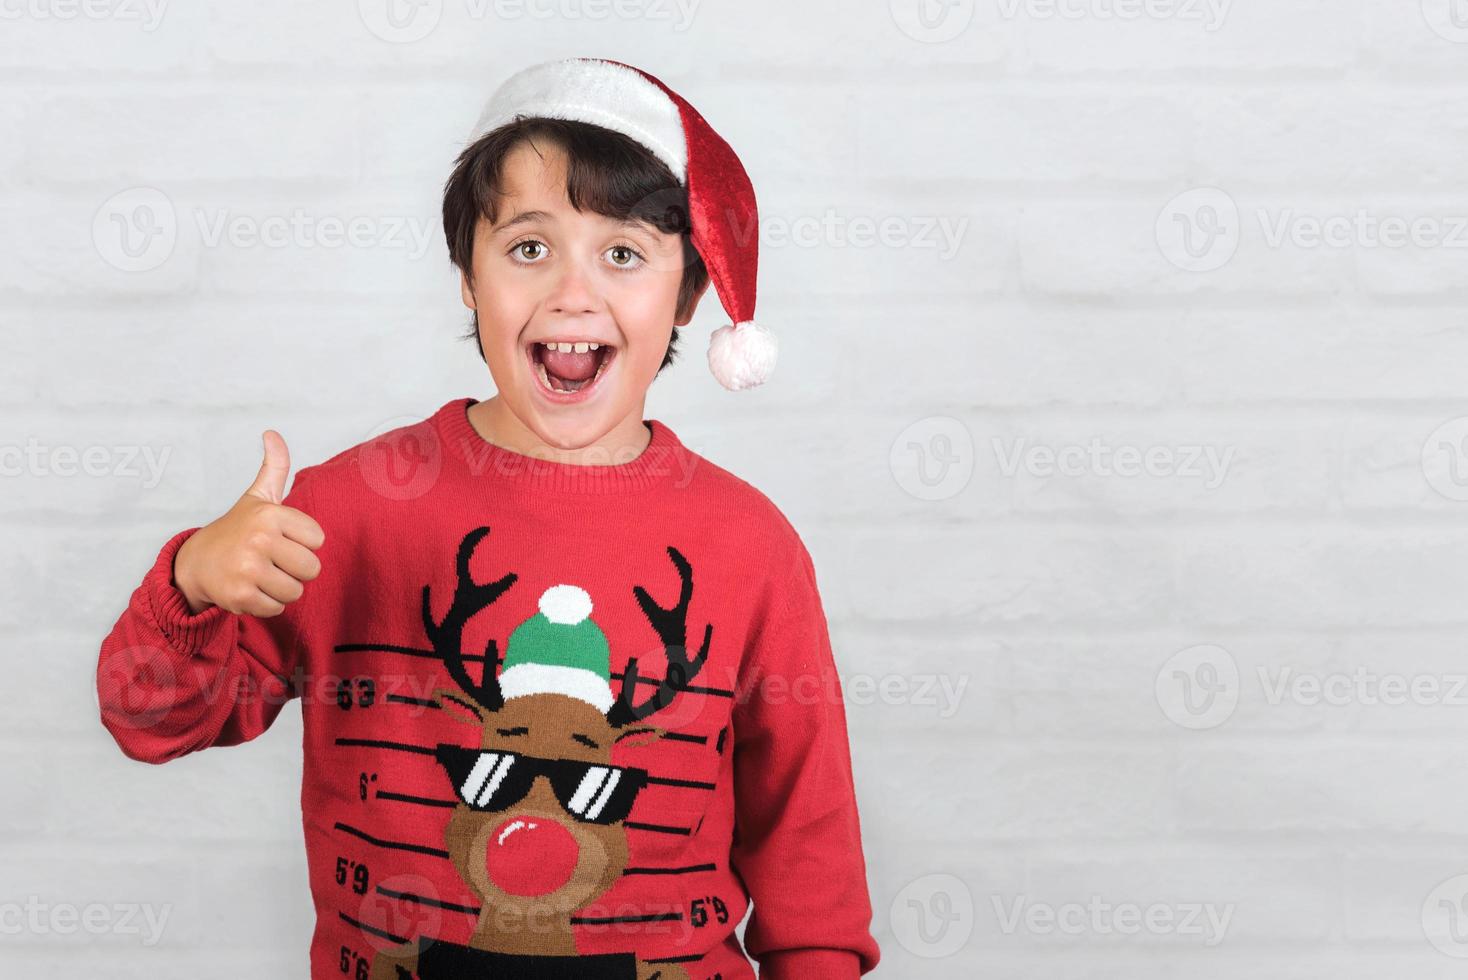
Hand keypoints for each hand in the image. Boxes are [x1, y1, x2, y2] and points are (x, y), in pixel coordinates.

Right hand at [173, 430, 324, 616]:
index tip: (279, 538)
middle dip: (295, 570)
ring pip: (296, 591)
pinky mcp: (241, 597)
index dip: (302, 543)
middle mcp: (259, 539)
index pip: (318, 540)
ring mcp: (248, 569)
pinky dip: (266, 605)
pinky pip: (278, 608)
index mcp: (270, 514)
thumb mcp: (257, 497)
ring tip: (260, 575)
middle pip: (311, 569)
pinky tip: (249, 589)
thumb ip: (274, 467)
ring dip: (282, 589)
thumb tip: (272, 433)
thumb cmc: (236, 530)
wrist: (195, 564)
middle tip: (271, 561)